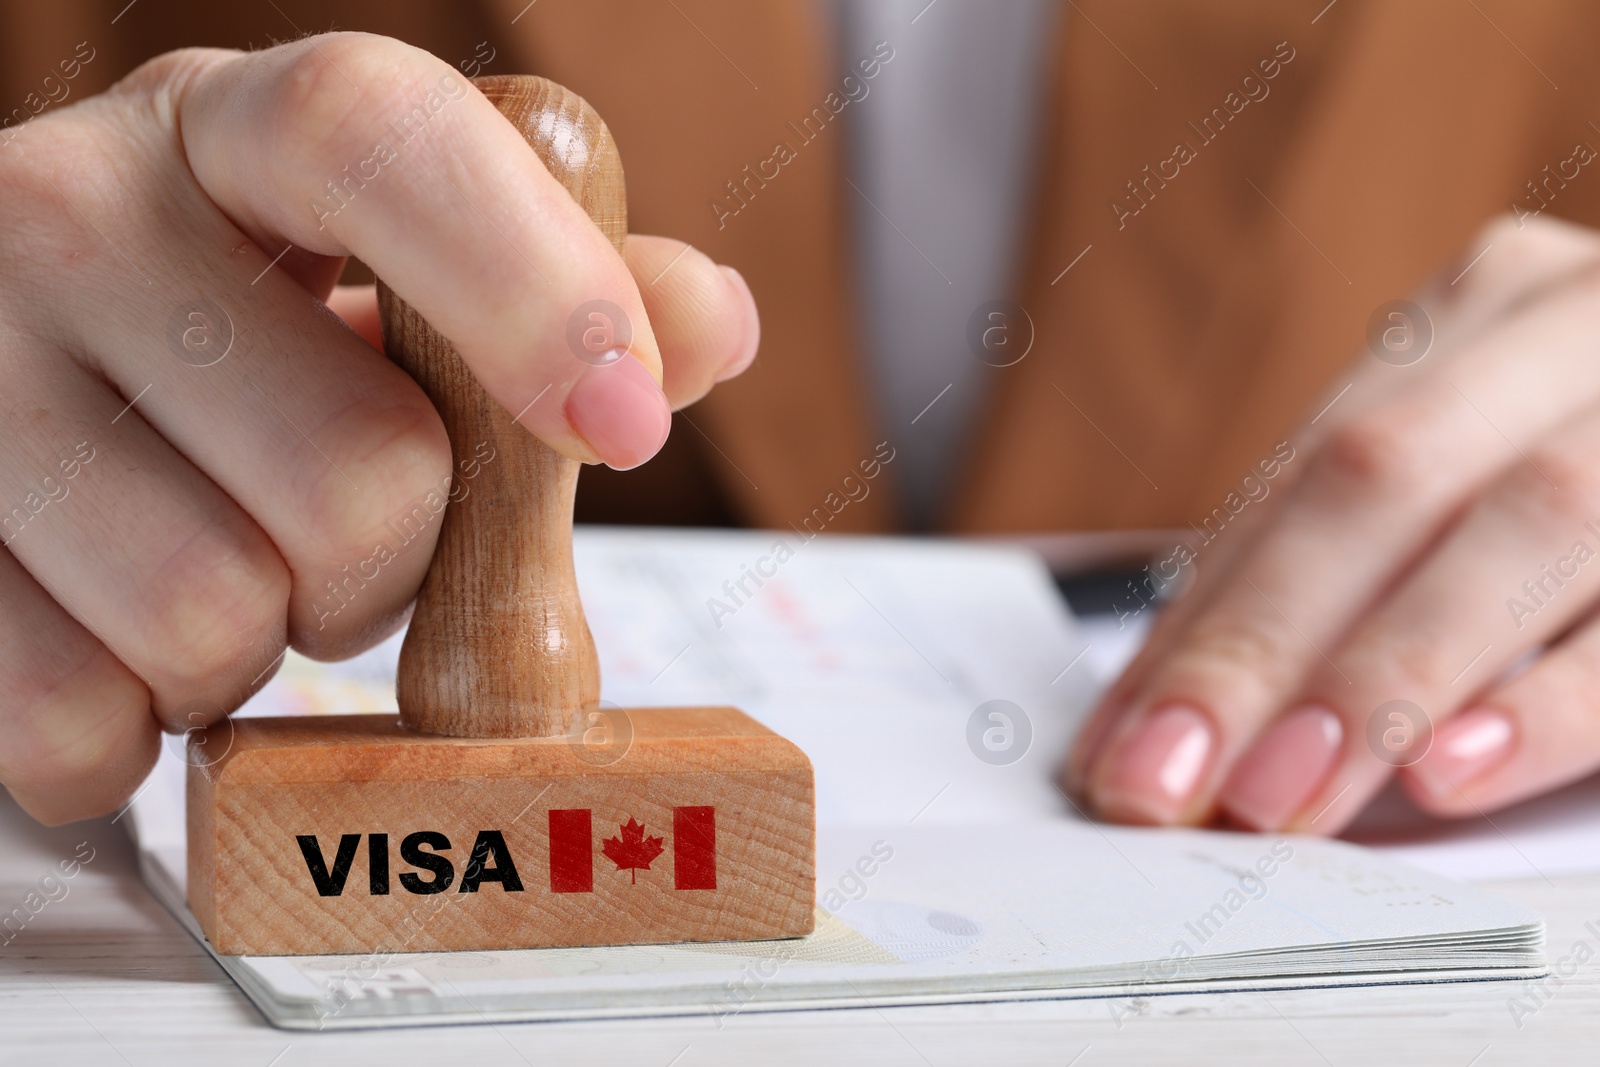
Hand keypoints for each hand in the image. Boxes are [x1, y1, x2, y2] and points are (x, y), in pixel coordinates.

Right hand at [0, 34, 757, 823]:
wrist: (7, 385)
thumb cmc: (242, 333)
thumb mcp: (392, 271)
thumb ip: (566, 295)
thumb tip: (708, 325)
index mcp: (231, 133)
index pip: (377, 140)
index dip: (529, 283)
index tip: (625, 421)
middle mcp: (66, 210)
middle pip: (361, 472)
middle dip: (391, 558)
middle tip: (333, 525)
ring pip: (219, 615)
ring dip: (264, 643)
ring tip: (217, 560)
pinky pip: (72, 718)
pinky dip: (133, 727)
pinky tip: (115, 634)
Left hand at [1067, 213, 1599, 834]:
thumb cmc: (1587, 461)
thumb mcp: (1474, 471)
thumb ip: (1363, 561)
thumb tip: (1193, 707)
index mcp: (1484, 313)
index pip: (1303, 474)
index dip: (1205, 613)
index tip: (1122, 740)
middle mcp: (1578, 327)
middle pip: (1383, 479)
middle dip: (1259, 644)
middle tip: (1167, 783)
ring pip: (1524, 524)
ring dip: (1387, 677)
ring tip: (1284, 794)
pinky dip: (1553, 696)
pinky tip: (1452, 768)